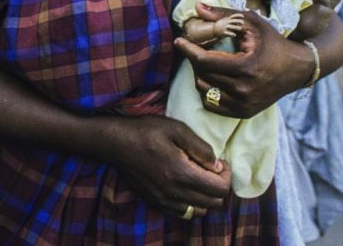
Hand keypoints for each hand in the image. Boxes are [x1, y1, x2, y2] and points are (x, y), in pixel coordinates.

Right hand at [98, 115, 229, 217]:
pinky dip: (190, 204)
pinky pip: (182, 213)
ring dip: (206, 197)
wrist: (116, 142)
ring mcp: (164, 200)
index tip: (221, 163)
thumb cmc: (146, 131)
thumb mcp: (177, 129)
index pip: (220, 189)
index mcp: (182, 173)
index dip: (227, 176)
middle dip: (219, 186)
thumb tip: (217, 164)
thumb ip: (201, 148)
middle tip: (212, 170)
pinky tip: (184, 187)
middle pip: (213, 203)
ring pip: (199, 211)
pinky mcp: (155, 202)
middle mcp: (175, 192)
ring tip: (199, 179)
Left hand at [174, 3, 310, 117]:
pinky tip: (213, 77)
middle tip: (196, 48)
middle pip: (202, 75)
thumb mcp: (251, 23)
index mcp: (247, 68)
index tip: (179, 41)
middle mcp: (245, 90)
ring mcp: (244, 105)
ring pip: (204, 90)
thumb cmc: (273, 42)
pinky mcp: (244, 113)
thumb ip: (223, 15)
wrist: (297, 69)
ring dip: (200, 74)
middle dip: (195, 59)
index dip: (189, 50)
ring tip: (208, 61)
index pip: (205, 61)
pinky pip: (212, 104)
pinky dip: (207, 90)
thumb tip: (197, 7)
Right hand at [212, 13, 244, 38]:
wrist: (213, 29)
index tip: (242, 16)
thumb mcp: (225, 20)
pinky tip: (234, 35)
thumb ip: (232, 20)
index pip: (233, 16)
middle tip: (242, 22)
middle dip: (238, 21)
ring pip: (232, 27)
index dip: (238, 15)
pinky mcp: (224, 32)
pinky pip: (228, 33)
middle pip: (233, 21)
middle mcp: (227, 23)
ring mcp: (225, 27)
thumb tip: (240, 21)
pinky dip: (232, 34)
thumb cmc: (222, 25)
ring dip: (236, 27)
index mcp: (228, 19)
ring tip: (240, 28)